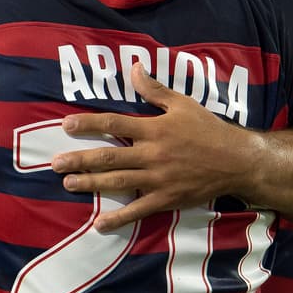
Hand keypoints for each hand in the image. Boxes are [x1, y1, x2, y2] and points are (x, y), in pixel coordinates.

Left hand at [51, 63, 264, 230]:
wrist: (237, 161)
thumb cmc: (208, 130)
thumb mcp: (183, 104)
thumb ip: (154, 90)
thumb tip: (133, 67)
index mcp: (154, 129)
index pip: (114, 123)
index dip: (88, 124)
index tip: (66, 125)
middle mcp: (152, 154)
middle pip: (109, 156)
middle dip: (80, 159)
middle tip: (56, 163)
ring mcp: (158, 179)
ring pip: (117, 182)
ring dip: (90, 183)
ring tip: (68, 184)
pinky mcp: (166, 199)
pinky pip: (138, 210)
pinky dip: (118, 218)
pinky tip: (99, 224)